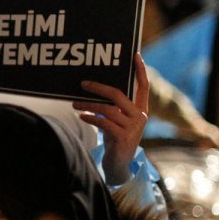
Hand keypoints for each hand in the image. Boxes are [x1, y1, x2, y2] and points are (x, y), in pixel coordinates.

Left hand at [72, 52, 149, 184]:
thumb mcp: (116, 120)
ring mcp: (133, 128)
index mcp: (141, 110)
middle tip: (82, 84)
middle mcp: (140, 116)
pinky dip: (90, 118)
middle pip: (118, 94)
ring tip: (75, 104)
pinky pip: (103, 122)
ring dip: (88, 105)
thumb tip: (92, 90)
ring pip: (107, 109)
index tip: (136, 55)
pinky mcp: (123, 138)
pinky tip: (81, 116)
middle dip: (98, 87)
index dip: (141, 70)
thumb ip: (112, 106)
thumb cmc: (115, 138)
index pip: (144, 86)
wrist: (119, 164)